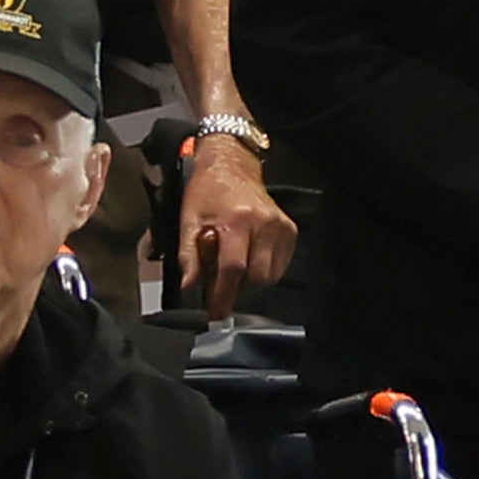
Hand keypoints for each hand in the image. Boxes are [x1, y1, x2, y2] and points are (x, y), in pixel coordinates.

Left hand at [176, 137, 297, 306]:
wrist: (232, 166)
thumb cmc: (206, 192)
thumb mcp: (188, 220)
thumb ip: (189, 255)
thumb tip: (189, 287)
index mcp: (237, 220)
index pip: (234, 268)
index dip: (223, 294)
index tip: (215, 313)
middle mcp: (265, 224)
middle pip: (256, 276)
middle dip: (237, 290)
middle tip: (220, 288)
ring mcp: (281, 226)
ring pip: (271, 275)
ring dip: (250, 282)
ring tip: (232, 272)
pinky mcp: (290, 230)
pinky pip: (281, 265)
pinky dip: (264, 271)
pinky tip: (248, 262)